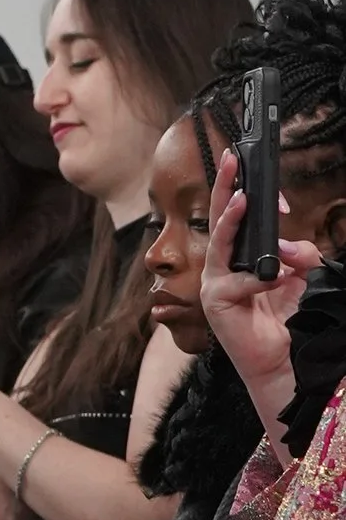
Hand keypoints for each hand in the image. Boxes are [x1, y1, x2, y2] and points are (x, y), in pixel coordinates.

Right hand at [201, 148, 320, 437]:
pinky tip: (272, 278)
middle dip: (225, 187)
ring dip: (230, 219)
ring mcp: (216, 284)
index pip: (239, 218)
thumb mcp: (304, 277)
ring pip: (220, 243)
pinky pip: (238, 282)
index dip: (251, 195)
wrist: (285, 361)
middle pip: (219, 220)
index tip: (263, 177)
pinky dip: (259, 279)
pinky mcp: (218, 304)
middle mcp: (222, 267)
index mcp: (239, 257)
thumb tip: (287, 244)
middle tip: (232, 158)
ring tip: (240, 198)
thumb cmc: (289, 319)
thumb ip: (300, 254)